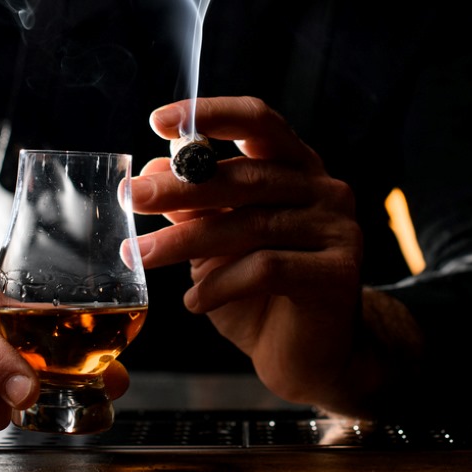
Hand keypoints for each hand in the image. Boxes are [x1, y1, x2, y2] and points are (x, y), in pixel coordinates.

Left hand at [127, 96, 371, 409]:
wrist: (310, 356)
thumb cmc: (261, 293)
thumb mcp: (217, 243)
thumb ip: (193, 206)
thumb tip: (152, 170)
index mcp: (297, 166)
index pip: (259, 121)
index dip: (211, 115)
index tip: (158, 121)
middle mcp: (325, 189)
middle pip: (248, 176)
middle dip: (182, 187)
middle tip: (132, 198)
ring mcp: (339, 228)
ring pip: (251, 225)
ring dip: (185, 241)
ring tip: (142, 255)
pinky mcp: (339, 272)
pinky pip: (267, 269)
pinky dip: (220, 285)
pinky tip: (193, 302)